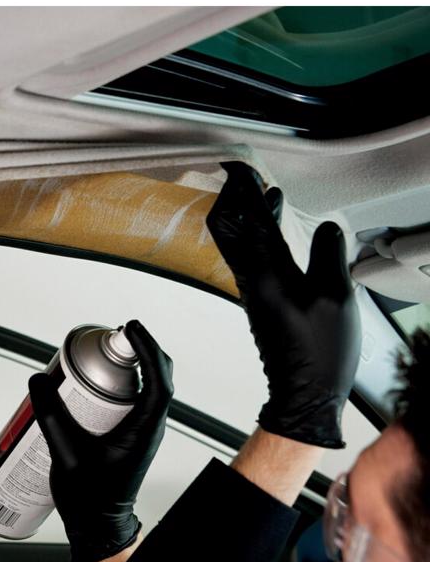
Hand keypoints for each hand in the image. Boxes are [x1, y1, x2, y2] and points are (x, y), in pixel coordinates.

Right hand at [28, 319, 172, 561]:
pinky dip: (121, 384)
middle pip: (158, 377)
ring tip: (103, 355)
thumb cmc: (89, 499)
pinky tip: (96, 383)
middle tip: (112, 338)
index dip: (148, 349)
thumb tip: (39, 380)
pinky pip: (134, 401)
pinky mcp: (132, 435)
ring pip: (147, 388)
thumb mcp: (65, 453)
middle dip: (140, 350)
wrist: (97, 526)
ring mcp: (142, 432)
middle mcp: (149, 428)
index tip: (130, 328)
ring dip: (131, 366)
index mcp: (144, 430)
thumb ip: (50, 415)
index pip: (158, 380)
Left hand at [206, 161, 360, 447]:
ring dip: (246, 215)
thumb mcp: (335, 297)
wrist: (303, 393)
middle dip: (232, 198)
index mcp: (265, 273)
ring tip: (263, 194)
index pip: (244, 219)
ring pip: (236, 243)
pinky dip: (257, 235)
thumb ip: (327, 255)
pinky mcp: (260, 301)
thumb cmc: (319, 353)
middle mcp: (251, 279)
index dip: (241, 190)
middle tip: (245, 177)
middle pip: (226, 228)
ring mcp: (252, 290)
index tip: (241, 168)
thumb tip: (325, 227)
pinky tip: (274, 231)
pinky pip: (249, 257)